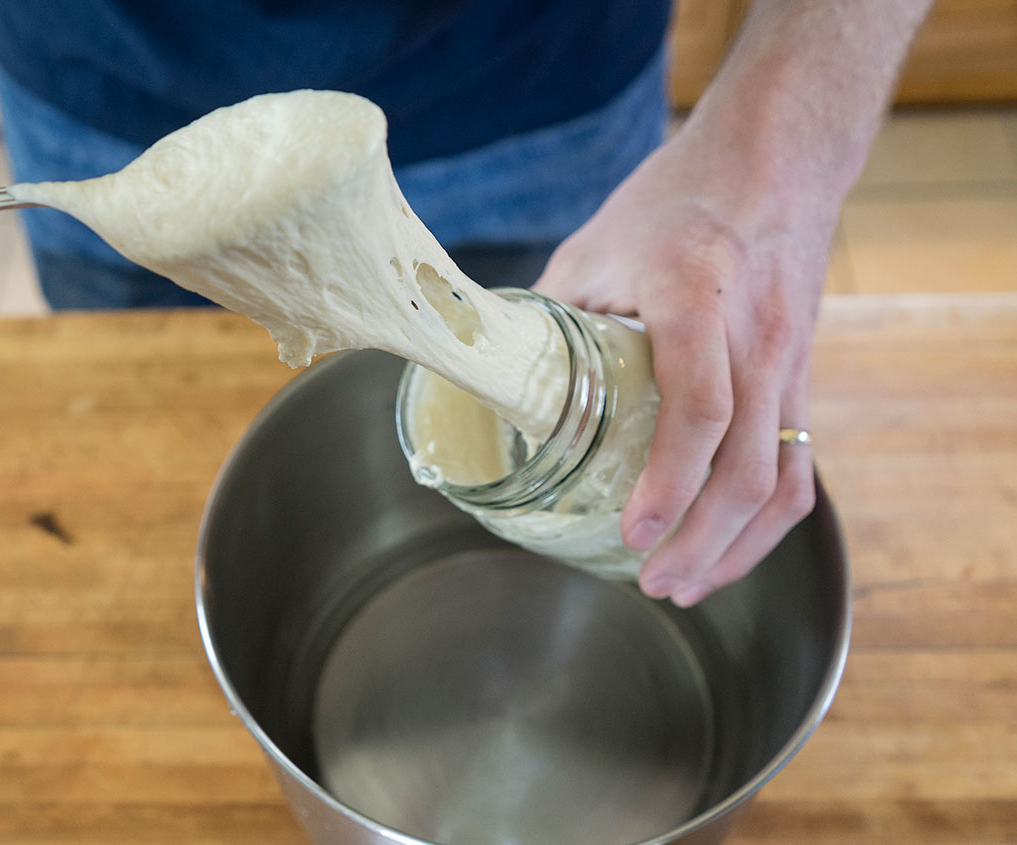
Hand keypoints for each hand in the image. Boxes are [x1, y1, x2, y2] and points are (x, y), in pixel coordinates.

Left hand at [533, 121, 831, 606]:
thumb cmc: (673, 203)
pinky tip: (724, 549)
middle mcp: (758, 338)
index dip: (669, 481)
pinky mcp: (804, 380)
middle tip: (651, 584)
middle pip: (749, 466)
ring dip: (738, 547)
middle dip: (701, 542)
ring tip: (684, 587)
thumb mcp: (591, 250)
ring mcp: (792, 363)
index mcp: (698, 298)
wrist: (775, 162)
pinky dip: (763, 520)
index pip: (701, 407)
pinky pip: (797, 465)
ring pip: (785, 480)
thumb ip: (548, 322)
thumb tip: (491, 392)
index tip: (633, 533)